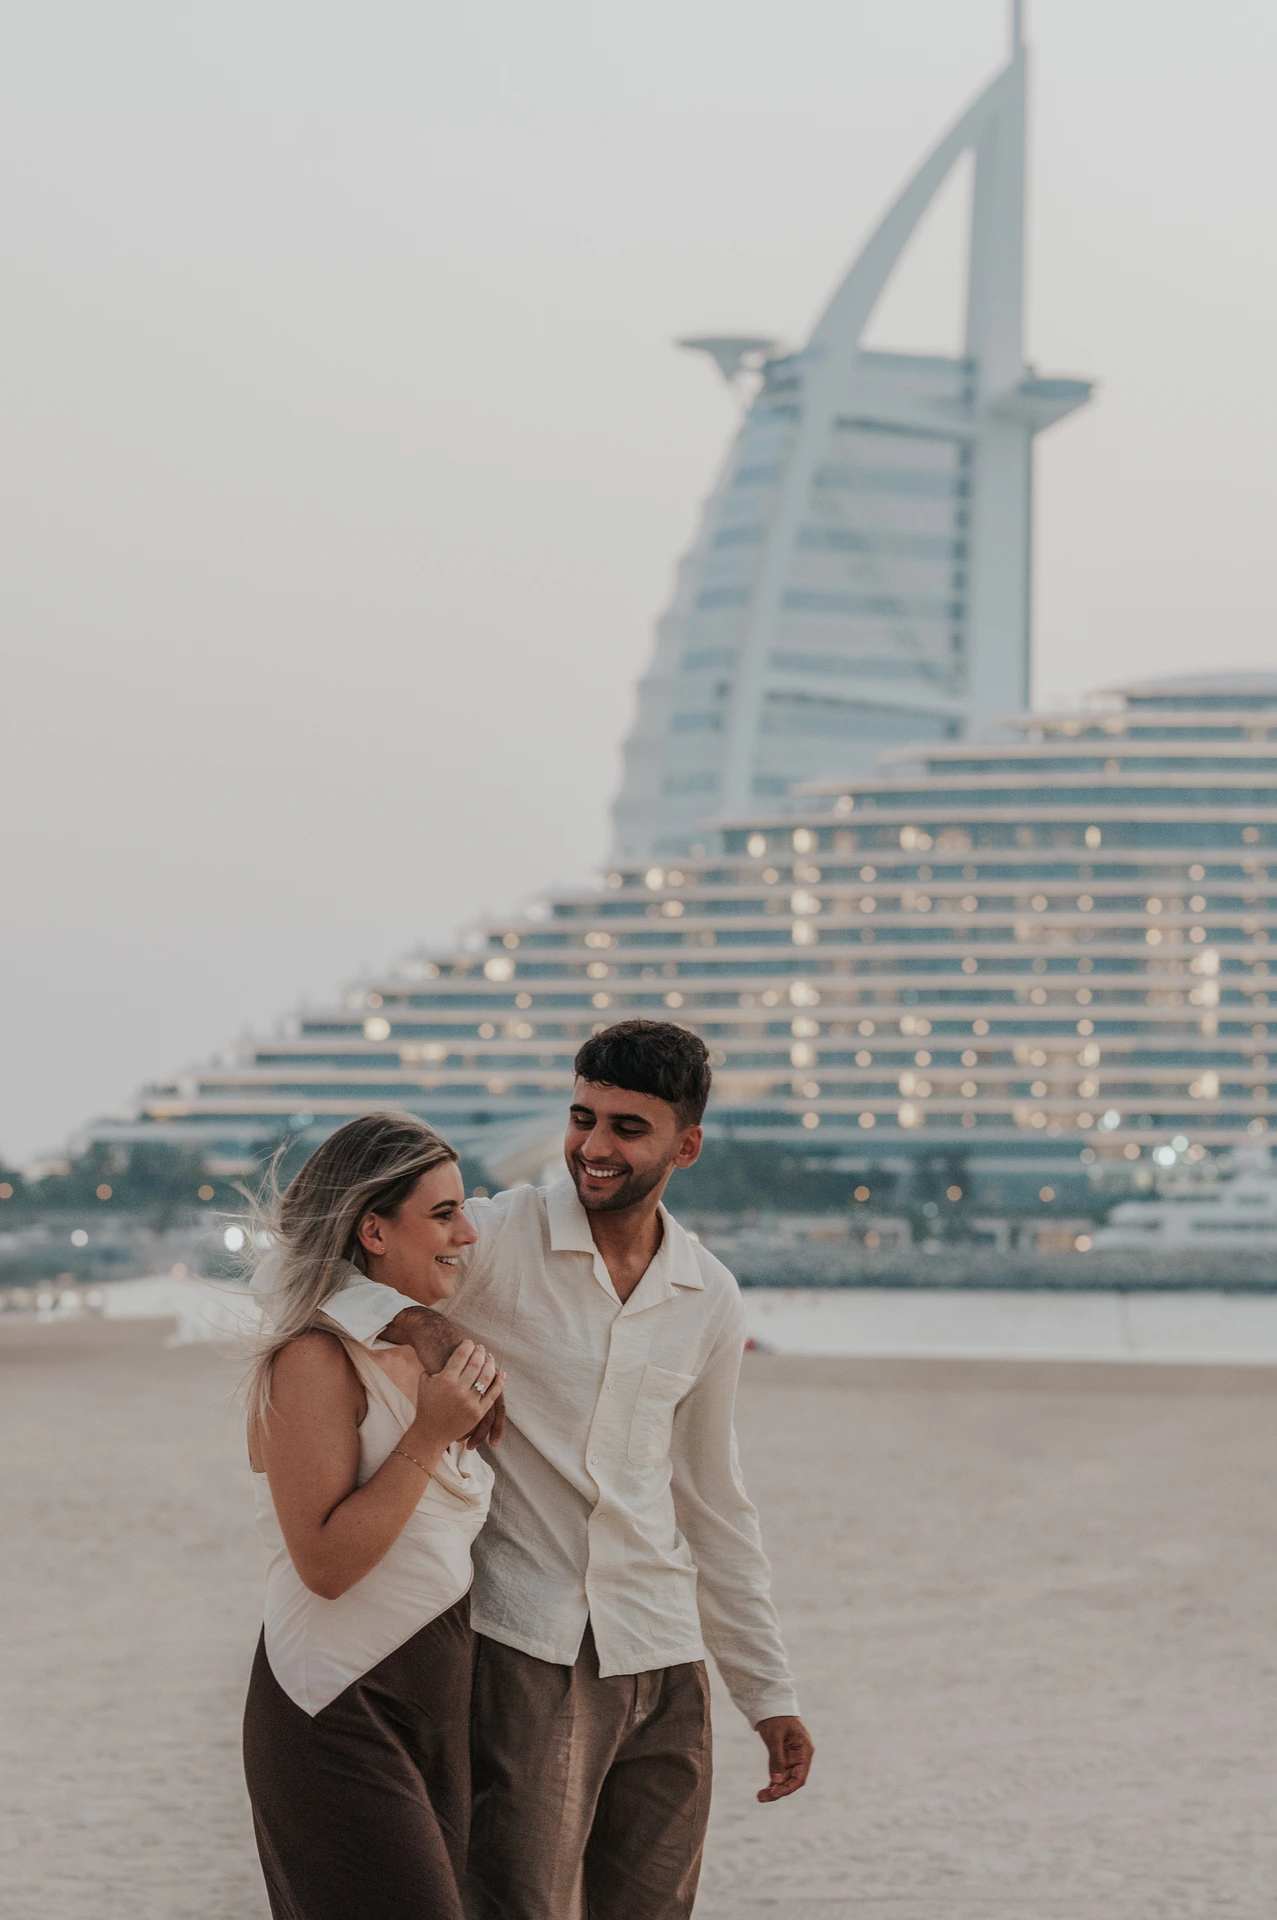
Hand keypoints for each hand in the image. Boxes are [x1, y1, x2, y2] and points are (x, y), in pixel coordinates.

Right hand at [383, 1307, 504, 1448]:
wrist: (429, 1432)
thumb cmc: (425, 1406)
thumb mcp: (424, 1382)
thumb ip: (434, 1368)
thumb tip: (447, 1356)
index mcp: (445, 1379)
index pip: (461, 1355)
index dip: (467, 1346)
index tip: (469, 1342)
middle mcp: (459, 1389)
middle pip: (475, 1363)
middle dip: (479, 1353)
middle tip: (480, 1347)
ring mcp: (470, 1401)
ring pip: (486, 1376)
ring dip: (490, 1364)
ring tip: (489, 1358)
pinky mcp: (478, 1412)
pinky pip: (492, 1394)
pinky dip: (498, 1383)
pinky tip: (500, 1375)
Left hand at [755, 1716, 813, 1802]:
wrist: (772, 1705)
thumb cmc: (776, 1718)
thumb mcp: (775, 1736)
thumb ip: (777, 1758)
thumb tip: (777, 1781)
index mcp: (804, 1751)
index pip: (800, 1777)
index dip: (788, 1788)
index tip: (774, 1793)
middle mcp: (801, 1758)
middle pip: (792, 1781)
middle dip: (778, 1791)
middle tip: (761, 1798)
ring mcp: (792, 1759)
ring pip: (785, 1780)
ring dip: (774, 1789)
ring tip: (759, 1797)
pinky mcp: (784, 1759)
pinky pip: (779, 1775)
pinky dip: (772, 1783)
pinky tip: (763, 1791)